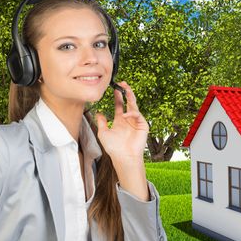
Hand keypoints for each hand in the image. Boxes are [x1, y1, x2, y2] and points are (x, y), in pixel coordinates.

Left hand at [95, 81, 149, 199]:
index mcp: (120, 120)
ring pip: (134, 106)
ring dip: (130, 97)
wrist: (123, 157)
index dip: (118, 96)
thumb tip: (98, 113)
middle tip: (123, 83)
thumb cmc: (114, 147)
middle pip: (128, 102)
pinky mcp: (143, 125)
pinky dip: (132, 113)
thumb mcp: (103, 133)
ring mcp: (136, 122)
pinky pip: (138, 115)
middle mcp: (128, 119)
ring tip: (126, 89)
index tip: (115, 88)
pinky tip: (125, 115)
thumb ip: (101, 122)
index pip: (119, 104)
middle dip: (126, 92)